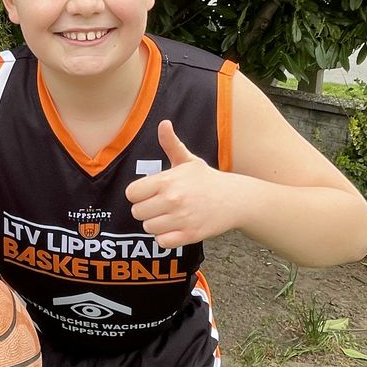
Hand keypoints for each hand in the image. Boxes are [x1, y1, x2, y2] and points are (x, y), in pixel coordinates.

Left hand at [125, 120, 242, 247]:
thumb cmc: (206, 179)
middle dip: (146, 210)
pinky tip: (175, 228)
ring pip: (148, 228)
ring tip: (169, 216)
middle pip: (137, 212)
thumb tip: (164, 124)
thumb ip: (171, 143)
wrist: (235, 199)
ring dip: (156, 224)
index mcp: (167, 180)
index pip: (132, 193)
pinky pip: (162, 242)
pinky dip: (166, 238)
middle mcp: (173, 199)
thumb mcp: (188, 160)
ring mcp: (182, 219)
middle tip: (160, 205)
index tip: (149, 193)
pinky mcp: (190, 235)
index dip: (138, 194)